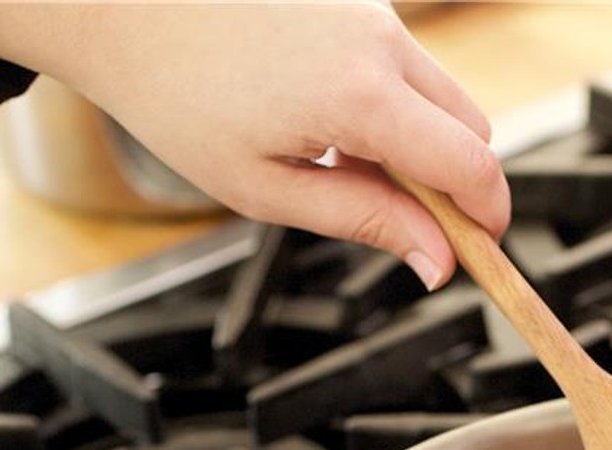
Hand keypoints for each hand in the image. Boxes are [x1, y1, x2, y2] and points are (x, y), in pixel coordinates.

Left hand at [0, 1, 510, 291]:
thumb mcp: (268, 188)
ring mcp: (373, 13)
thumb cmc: (177, 97)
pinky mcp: (359, 2)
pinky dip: (393, 108)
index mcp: (360, 97)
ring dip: (422, 145)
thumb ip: (366, 222)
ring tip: (342, 165)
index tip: (477, 252)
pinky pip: (407, 69)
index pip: (473, 166)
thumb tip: (437, 261)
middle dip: (459, 185)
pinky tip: (327, 121)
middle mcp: (380, 43)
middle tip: (406, 224)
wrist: (123, 6)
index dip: (488, 219)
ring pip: (443, 98)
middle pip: (475, 130)